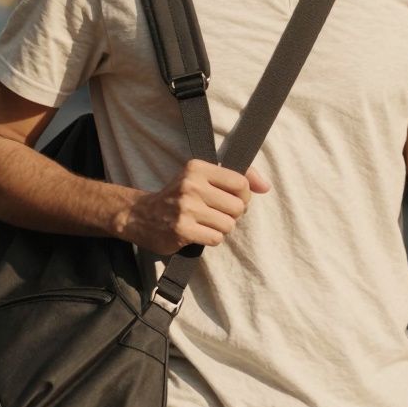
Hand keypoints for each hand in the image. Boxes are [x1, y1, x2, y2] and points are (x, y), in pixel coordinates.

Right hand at [118, 160, 270, 254]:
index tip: (233, 200)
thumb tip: (266, 186)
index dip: (244, 196)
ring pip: (228, 225)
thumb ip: (236, 178)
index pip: (240, 183)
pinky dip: (211, 238)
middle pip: (237, 207)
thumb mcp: (201, 177)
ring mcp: (186, 208)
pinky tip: (198, 232)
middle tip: (216, 214)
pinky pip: (216, 238)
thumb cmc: (178, 196)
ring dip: (221, 228)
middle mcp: (191, 185)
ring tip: (206, 223)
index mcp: (197, 168)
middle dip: (232, 214)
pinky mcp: (182, 230)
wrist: (141, 215)